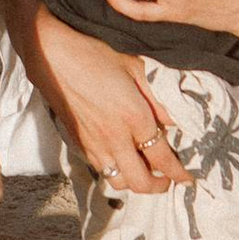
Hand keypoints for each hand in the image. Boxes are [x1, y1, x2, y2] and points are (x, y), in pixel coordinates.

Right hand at [29, 11, 185, 192]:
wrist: (51, 54)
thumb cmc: (94, 52)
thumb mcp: (135, 66)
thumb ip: (158, 97)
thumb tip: (175, 120)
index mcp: (134, 117)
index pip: (162, 158)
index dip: (178, 173)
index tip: (187, 178)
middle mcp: (114, 137)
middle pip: (140, 182)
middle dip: (158, 187)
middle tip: (168, 180)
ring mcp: (93, 143)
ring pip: (118, 182)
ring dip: (135, 182)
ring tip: (145, 172)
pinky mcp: (78, 143)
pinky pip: (101, 169)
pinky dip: (115, 171)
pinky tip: (121, 158)